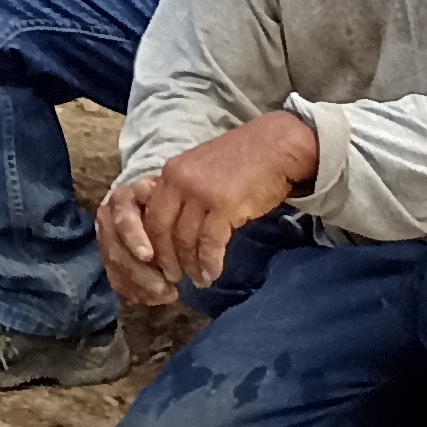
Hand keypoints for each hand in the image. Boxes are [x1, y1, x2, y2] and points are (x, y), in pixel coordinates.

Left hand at [98, 110, 319, 312]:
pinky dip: (209, 263)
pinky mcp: (223, 205)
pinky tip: (212, 273)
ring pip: (185, 240)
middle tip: (173, 277)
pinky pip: (209, 243)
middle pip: (161, 230)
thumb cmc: (244, 161)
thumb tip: (175, 226)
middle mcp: (179, 181)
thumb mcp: (202, 171)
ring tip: (198, 280)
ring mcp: (200, 193)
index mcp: (170, 172)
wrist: (277, 147)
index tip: (158, 261)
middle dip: (166, 258)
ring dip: (190, 266)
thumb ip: (185, 193)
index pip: (150, 214)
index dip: (151, 242)